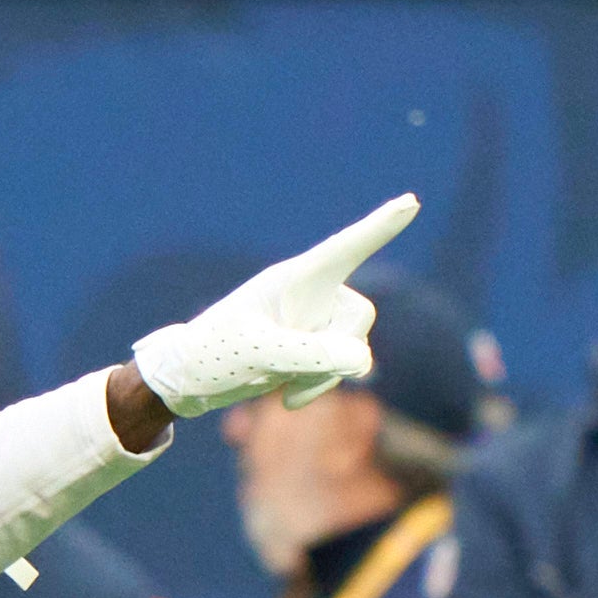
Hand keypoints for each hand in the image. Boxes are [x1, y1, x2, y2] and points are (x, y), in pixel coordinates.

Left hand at [129, 194, 416, 421]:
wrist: (186, 382)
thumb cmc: (211, 355)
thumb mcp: (255, 353)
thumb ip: (309, 353)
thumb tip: (363, 361)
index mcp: (292, 280)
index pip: (344, 249)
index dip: (380, 226)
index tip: (410, 201)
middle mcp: (309, 294)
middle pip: (358, 317)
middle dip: (334, 350)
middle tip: (284, 367)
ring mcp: (312, 320)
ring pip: (351, 348)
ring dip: (320, 375)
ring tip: (276, 382)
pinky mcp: (310, 346)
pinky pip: (338, 367)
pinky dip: (316, 385)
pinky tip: (283, 395)